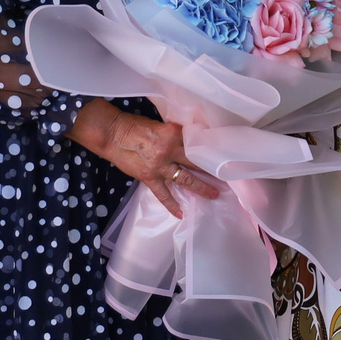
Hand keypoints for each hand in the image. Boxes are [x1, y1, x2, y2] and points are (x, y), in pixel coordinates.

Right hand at [70, 100, 221, 216]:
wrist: (112, 133)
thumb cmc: (134, 125)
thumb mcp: (160, 125)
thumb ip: (175, 134)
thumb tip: (190, 140)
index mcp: (174, 134)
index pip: (197, 142)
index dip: (210, 148)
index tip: (224, 153)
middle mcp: (170, 150)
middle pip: (196, 161)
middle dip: (213, 169)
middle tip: (228, 176)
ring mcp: (160, 166)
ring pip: (185, 179)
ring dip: (201, 187)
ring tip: (214, 194)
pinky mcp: (149, 177)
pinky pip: (163, 194)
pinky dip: (171, 205)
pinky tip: (181, 214)